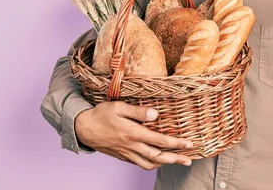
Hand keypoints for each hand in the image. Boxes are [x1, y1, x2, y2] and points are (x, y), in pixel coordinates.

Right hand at [75, 101, 192, 169]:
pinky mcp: (123, 156)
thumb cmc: (101, 114)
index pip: (160, 141)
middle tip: (189, 160)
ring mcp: (127, 153)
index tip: (189, 143)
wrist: (83, 128)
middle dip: (175, 159)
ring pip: (149, 163)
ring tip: (177, 161)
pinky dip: (152, 164)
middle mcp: (131, 146)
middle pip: (158, 156)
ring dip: (165, 164)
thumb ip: (138, 111)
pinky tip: (158, 160)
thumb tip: (156, 114)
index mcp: (133, 133)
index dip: (176, 143)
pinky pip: (140, 164)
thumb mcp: (119, 107)